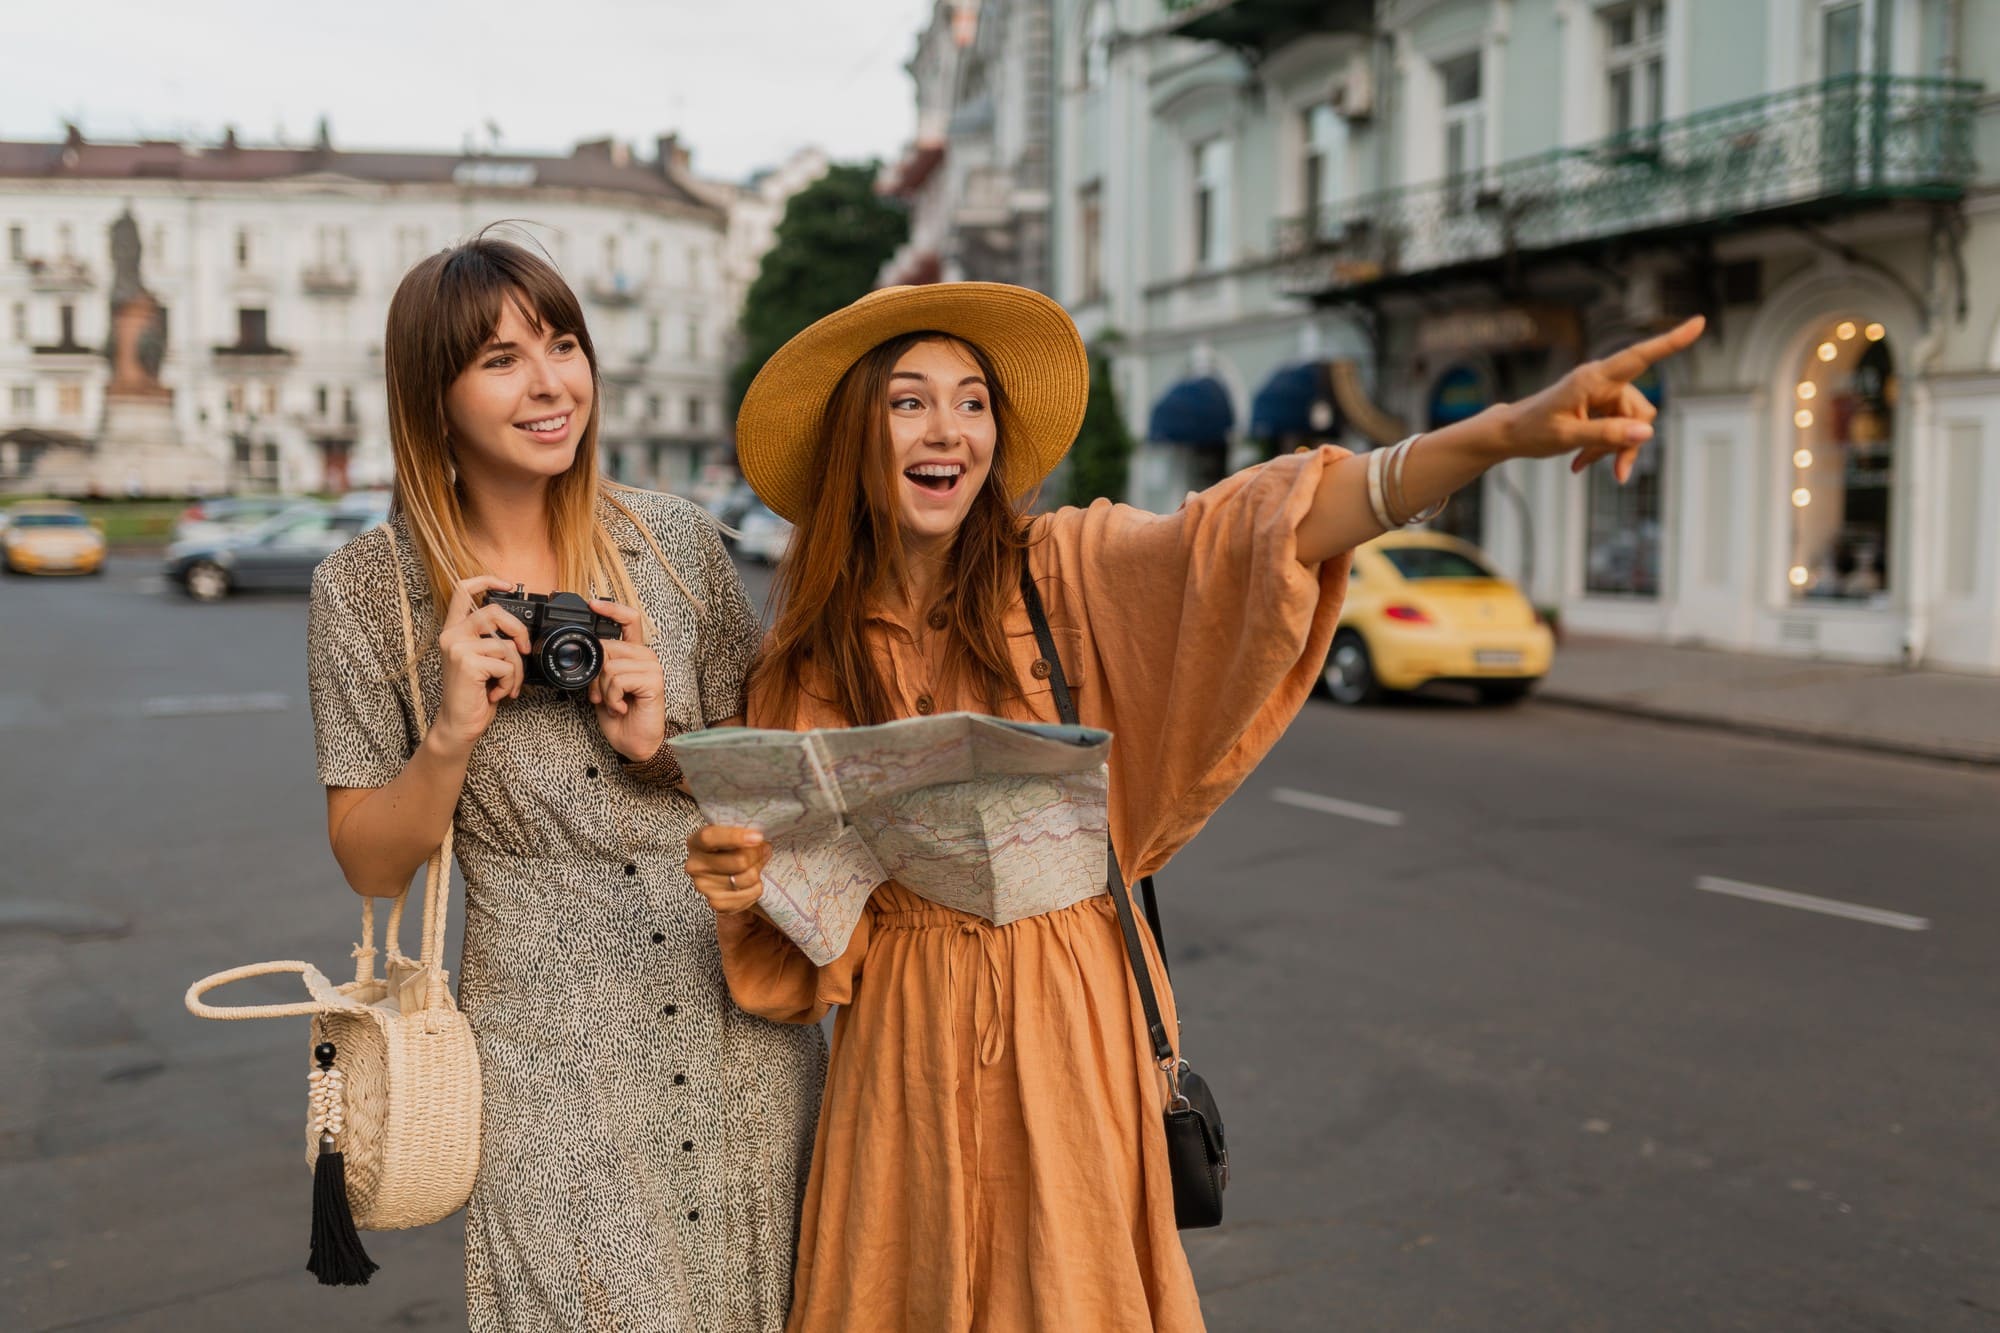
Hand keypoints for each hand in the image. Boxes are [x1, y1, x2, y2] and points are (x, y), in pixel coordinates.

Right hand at [432, 576, 530, 752]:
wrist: (459, 724)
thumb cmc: (473, 695)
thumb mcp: (481, 661)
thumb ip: (491, 640)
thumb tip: (519, 632)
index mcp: (454, 630)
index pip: (462, 590)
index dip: (487, 580)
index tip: (509, 585)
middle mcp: (451, 635)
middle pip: (494, 611)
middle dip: (519, 631)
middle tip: (524, 650)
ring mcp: (457, 648)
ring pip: (506, 645)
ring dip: (516, 670)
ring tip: (506, 685)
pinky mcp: (467, 663)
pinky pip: (506, 664)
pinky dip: (510, 682)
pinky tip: (497, 694)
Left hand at [585, 599, 667, 761]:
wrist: (635, 742)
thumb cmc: (621, 715)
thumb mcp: (604, 686)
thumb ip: (600, 666)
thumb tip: (586, 651)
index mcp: (635, 654)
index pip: (629, 619)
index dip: (611, 608)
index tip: (592, 604)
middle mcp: (646, 656)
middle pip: (608, 646)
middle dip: (595, 674)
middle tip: (601, 695)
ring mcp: (652, 667)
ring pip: (610, 665)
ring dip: (603, 690)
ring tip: (613, 703)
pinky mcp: (653, 681)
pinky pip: (618, 679)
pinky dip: (612, 697)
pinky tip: (621, 707)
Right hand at [685, 825, 768, 913]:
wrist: (725, 874)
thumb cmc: (728, 848)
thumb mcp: (730, 833)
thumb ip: (740, 831)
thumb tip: (758, 839)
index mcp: (696, 842)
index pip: (710, 837)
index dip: (735, 837)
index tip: (758, 837)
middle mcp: (695, 865)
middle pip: (739, 861)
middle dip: (757, 854)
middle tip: (764, 848)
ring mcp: (704, 887)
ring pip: (748, 878)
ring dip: (758, 869)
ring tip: (757, 864)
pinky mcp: (717, 903)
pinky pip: (750, 894)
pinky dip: (757, 888)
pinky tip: (751, 882)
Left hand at [1495, 316, 1703, 481]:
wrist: (1509, 434)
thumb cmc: (1532, 430)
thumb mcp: (1568, 436)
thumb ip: (1607, 434)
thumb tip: (1647, 431)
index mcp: (1593, 377)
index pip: (1639, 356)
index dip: (1671, 341)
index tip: (1699, 322)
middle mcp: (1602, 381)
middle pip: (1640, 410)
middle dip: (1628, 441)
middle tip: (1613, 472)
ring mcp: (1602, 394)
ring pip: (1631, 424)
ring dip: (1613, 448)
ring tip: (1583, 463)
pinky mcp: (1599, 407)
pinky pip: (1618, 429)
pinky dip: (1605, 448)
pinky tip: (1582, 463)